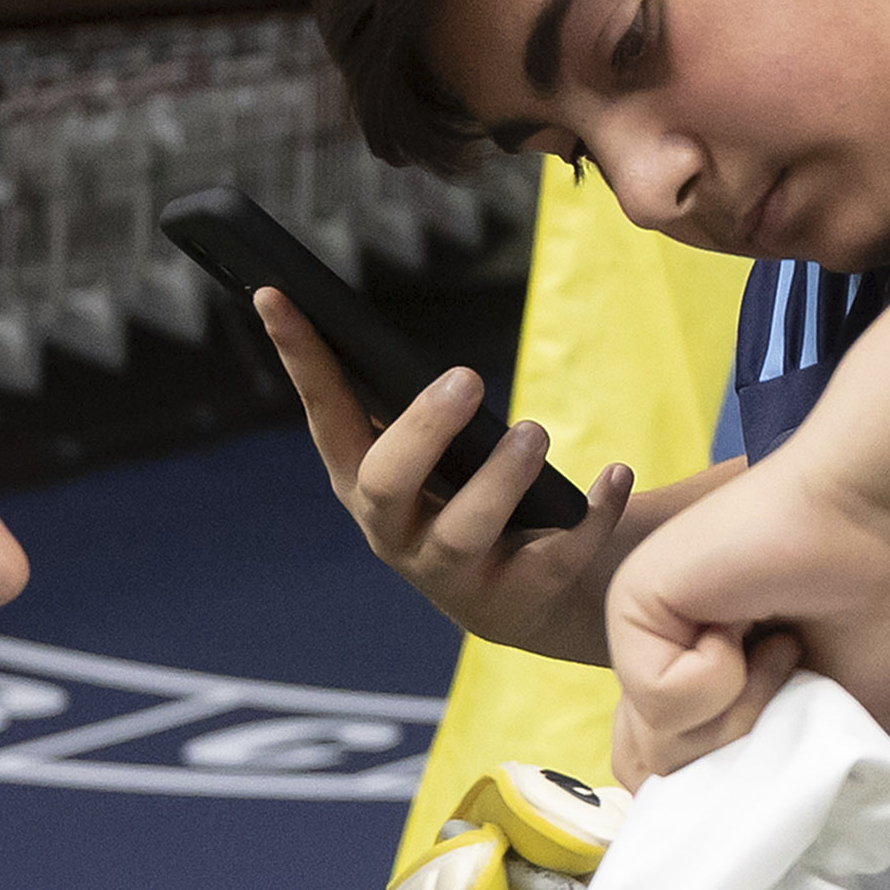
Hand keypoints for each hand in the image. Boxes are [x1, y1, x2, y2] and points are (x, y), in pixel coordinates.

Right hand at [260, 286, 705, 667]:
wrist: (529, 597)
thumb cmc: (469, 496)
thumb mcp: (434, 456)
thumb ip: (416, 408)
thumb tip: (395, 328)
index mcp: (364, 480)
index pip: (323, 413)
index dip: (298, 357)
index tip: (275, 292)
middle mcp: (394, 531)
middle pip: (386, 485)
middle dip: (421, 431)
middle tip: (466, 378)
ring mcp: (452, 572)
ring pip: (464, 532)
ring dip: (500, 480)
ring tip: (534, 432)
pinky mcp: (516, 598)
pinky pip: (555, 558)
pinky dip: (590, 515)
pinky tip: (615, 474)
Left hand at [599, 436, 889, 782]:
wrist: (888, 527)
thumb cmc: (878, 614)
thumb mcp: (824, 732)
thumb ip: (763, 773)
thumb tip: (718, 819)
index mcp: (701, 689)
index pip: (665, 780)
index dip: (722, 783)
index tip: (788, 736)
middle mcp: (662, 661)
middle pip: (656, 777)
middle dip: (737, 754)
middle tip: (790, 686)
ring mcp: (643, 637)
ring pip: (656, 748)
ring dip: (739, 713)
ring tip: (779, 649)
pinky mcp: (635, 606)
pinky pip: (661, 697)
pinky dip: (724, 676)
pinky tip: (753, 623)